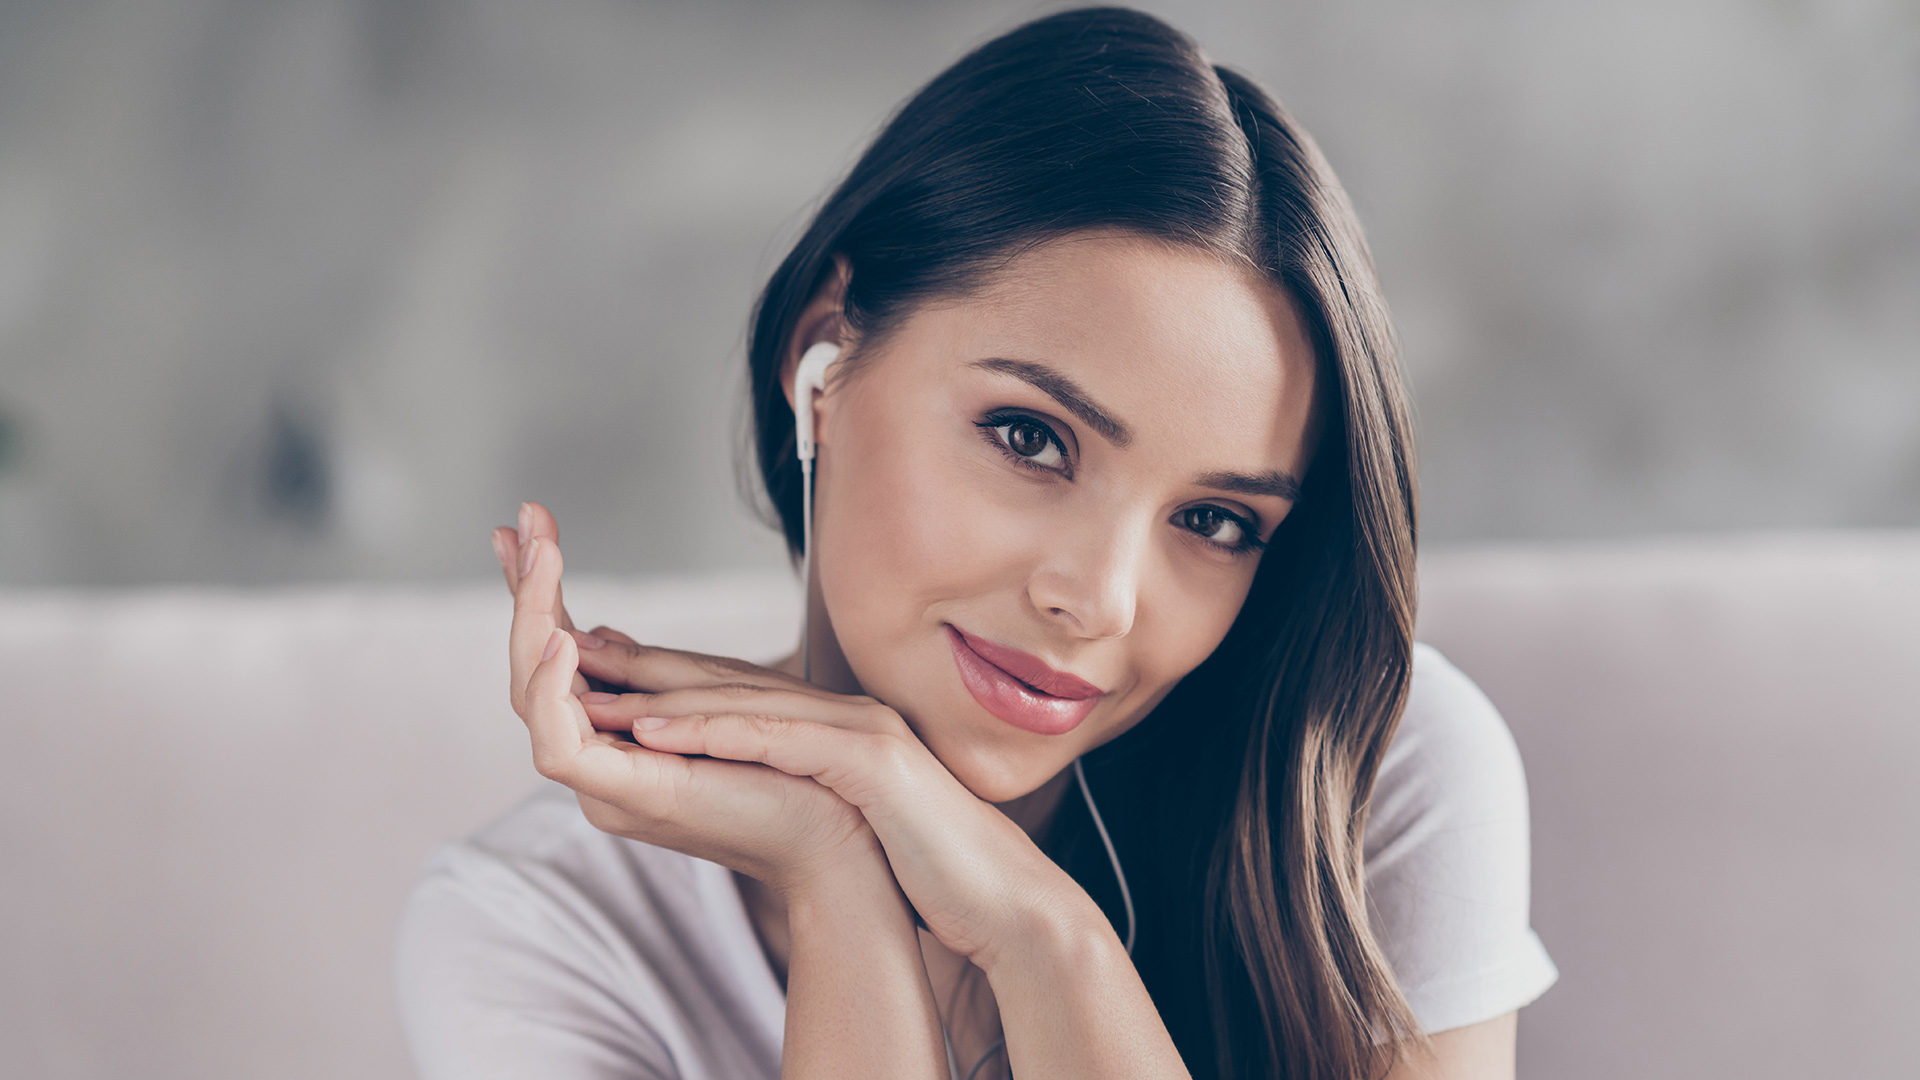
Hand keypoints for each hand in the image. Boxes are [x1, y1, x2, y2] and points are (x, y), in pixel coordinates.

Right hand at [504, 516, 877, 894]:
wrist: (840, 838)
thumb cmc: (794, 770)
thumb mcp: (715, 694)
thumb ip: (652, 670)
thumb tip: (592, 632)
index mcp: (619, 736)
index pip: (558, 656)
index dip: (537, 592)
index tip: (528, 523)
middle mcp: (601, 761)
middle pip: (532, 672)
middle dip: (524, 593)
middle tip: (522, 523)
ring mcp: (607, 783)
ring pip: (532, 702)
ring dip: (531, 624)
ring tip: (540, 562)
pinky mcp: (626, 797)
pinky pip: (560, 747)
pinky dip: (554, 690)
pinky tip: (562, 640)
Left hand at [571, 645, 1095, 965]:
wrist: (995, 898)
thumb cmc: (918, 861)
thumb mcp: (840, 811)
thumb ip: (790, 779)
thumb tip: (725, 771)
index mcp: (827, 723)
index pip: (722, 686)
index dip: (649, 665)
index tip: (584, 653)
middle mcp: (841, 711)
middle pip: (721, 676)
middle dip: (637, 655)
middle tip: (564, 633)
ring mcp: (860, 729)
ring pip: (744, 700)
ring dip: (662, 693)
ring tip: (591, 687)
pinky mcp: (875, 762)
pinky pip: (785, 740)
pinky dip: (719, 732)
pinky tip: (662, 733)